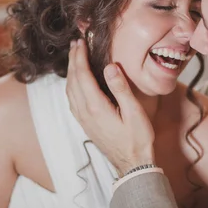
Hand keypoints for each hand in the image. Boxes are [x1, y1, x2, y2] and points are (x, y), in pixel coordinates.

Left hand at [66, 39, 154, 174]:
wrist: (132, 165)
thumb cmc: (137, 139)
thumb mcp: (134, 112)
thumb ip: (121, 88)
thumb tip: (110, 66)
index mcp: (96, 107)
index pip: (82, 75)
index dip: (80, 57)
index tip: (80, 42)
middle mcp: (84, 112)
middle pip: (73, 80)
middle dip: (73, 59)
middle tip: (75, 43)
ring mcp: (82, 119)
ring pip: (70, 90)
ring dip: (71, 71)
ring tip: (74, 56)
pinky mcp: (84, 123)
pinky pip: (72, 99)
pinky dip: (71, 84)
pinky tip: (76, 80)